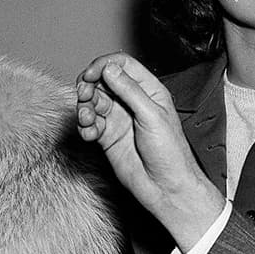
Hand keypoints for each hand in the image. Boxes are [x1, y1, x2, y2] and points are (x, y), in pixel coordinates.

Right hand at [75, 53, 224, 248]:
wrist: (166, 188)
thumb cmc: (170, 153)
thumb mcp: (152, 116)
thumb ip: (130, 91)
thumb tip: (110, 69)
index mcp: (149, 91)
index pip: (122, 65)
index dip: (103, 65)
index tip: (90, 75)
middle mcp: (132, 102)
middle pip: (102, 81)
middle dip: (89, 86)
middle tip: (84, 96)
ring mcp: (119, 119)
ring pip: (93, 102)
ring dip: (84, 107)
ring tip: (87, 119)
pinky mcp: (108, 137)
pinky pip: (90, 124)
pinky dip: (84, 127)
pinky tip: (89, 134)